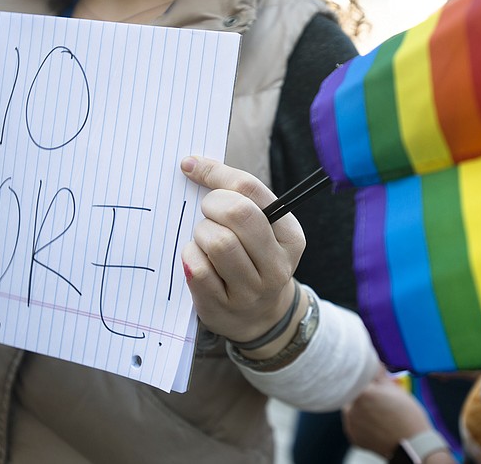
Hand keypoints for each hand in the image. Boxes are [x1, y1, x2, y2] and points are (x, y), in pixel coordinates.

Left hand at [180, 156, 305, 344]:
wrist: (258, 317)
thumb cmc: (253, 258)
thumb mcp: (261, 228)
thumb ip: (237, 197)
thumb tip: (191, 164)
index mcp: (290, 236)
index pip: (251, 190)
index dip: (215, 173)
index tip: (192, 167)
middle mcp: (276, 265)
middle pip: (237, 214)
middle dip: (211, 205)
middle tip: (207, 212)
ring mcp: (251, 290)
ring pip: (217, 242)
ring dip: (201, 234)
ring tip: (205, 240)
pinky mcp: (223, 306)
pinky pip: (198, 269)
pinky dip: (191, 256)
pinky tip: (197, 259)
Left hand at [343, 371, 433, 457]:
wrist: (413, 445)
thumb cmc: (407, 416)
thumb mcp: (395, 390)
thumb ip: (379, 374)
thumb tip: (374, 362)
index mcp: (362, 393)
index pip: (358, 378)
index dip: (366, 378)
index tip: (372, 379)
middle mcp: (351, 408)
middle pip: (353, 393)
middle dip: (363, 392)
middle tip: (378, 398)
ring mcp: (351, 424)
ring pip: (352, 408)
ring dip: (360, 407)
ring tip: (379, 412)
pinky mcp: (353, 437)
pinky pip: (353, 423)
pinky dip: (361, 422)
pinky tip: (376, 423)